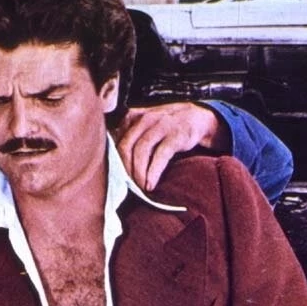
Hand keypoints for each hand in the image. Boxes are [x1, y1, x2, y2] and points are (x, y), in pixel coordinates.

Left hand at [113, 102, 229, 190]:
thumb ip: (127, 137)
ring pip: (141, 151)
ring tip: (139, 188)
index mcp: (132, 117)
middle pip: (125, 147)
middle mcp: (144, 119)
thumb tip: (110, 160)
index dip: (114, 162)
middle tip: (127, 186)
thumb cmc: (164, 127)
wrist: (196, 117)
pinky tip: (150, 184)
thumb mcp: (143, 126)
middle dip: (125, 169)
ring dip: (138, 173)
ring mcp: (160, 126)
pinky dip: (153, 172)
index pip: (116, 141)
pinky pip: (160, 156)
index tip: (116, 177)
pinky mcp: (175, 135)